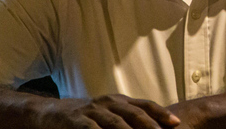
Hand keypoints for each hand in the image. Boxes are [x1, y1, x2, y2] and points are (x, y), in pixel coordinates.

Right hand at [41, 94, 181, 128]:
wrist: (49, 113)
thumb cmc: (85, 117)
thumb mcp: (108, 114)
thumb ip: (126, 119)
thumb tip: (152, 127)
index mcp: (119, 100)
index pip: (145, 105)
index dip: (161, 113)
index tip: (177, 123)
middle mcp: (109, 102)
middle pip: (135, 114)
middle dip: (151, 126)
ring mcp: (93, 110)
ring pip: (117, 123)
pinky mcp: (77, 121)